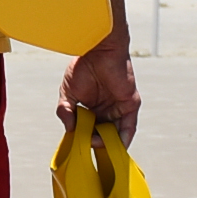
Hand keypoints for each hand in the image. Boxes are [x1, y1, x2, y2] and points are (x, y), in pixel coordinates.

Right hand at [57, 28, 138, 146]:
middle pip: (104, 134)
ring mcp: (120, 108)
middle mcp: (108, 109)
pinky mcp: (130, 105)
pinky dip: (123, 140)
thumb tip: (69, 130)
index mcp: (94, 106)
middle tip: (85, 147)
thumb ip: (66, 111)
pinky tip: (113, 147)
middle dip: (95, 143)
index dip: (84, 138)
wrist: (99, 49)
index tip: (76, 146)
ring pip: (116, 134)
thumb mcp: (68, 93)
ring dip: (107, 144)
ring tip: (94, 145)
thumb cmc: (83, 66)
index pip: (91, 129)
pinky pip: (129, 128)